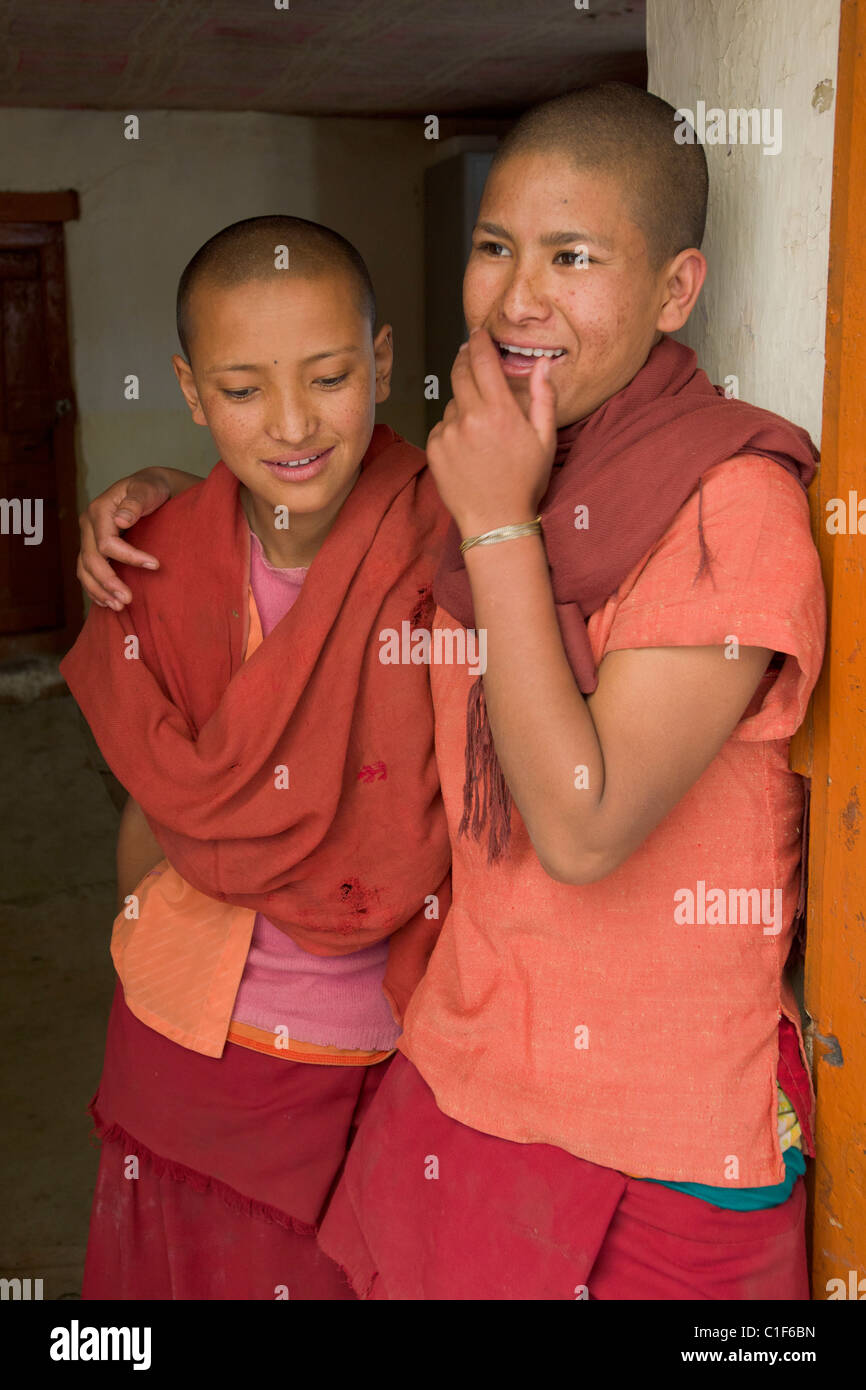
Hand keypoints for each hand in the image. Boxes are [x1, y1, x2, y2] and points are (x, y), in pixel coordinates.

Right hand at [77, 471, 168, 608]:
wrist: (147, 488)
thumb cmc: (151, 488)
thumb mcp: (147, 489)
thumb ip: (136, 502)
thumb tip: (121, 520)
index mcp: (99, 510)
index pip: (107, 542)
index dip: (130, 558)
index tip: (155, 565)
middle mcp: (88, 525)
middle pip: (92, 560)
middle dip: (109, 582)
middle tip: (128, 600)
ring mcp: (88, 538)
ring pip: (84, 570)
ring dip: (99, 591)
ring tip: (119, 607)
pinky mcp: (92, 548)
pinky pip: (86, 572)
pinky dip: (94, 589)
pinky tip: (107, 603)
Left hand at [426, 327, 557, 537]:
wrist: (495, 520)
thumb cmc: (524, 482)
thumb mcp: (545, 439)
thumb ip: (543, 397)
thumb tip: (542, 364)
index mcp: (499, 411)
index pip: (482, 361)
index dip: (479, 342)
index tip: (478, 334)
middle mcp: (470, 418)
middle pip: (459, 372)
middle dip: (465, 360)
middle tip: (471, 358)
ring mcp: (448, 433)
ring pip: (452, 402)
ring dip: (464, 404)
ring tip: (481, 430)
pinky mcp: (434, 448)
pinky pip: (442, 426)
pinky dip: (452, 429)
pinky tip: (468, 448)